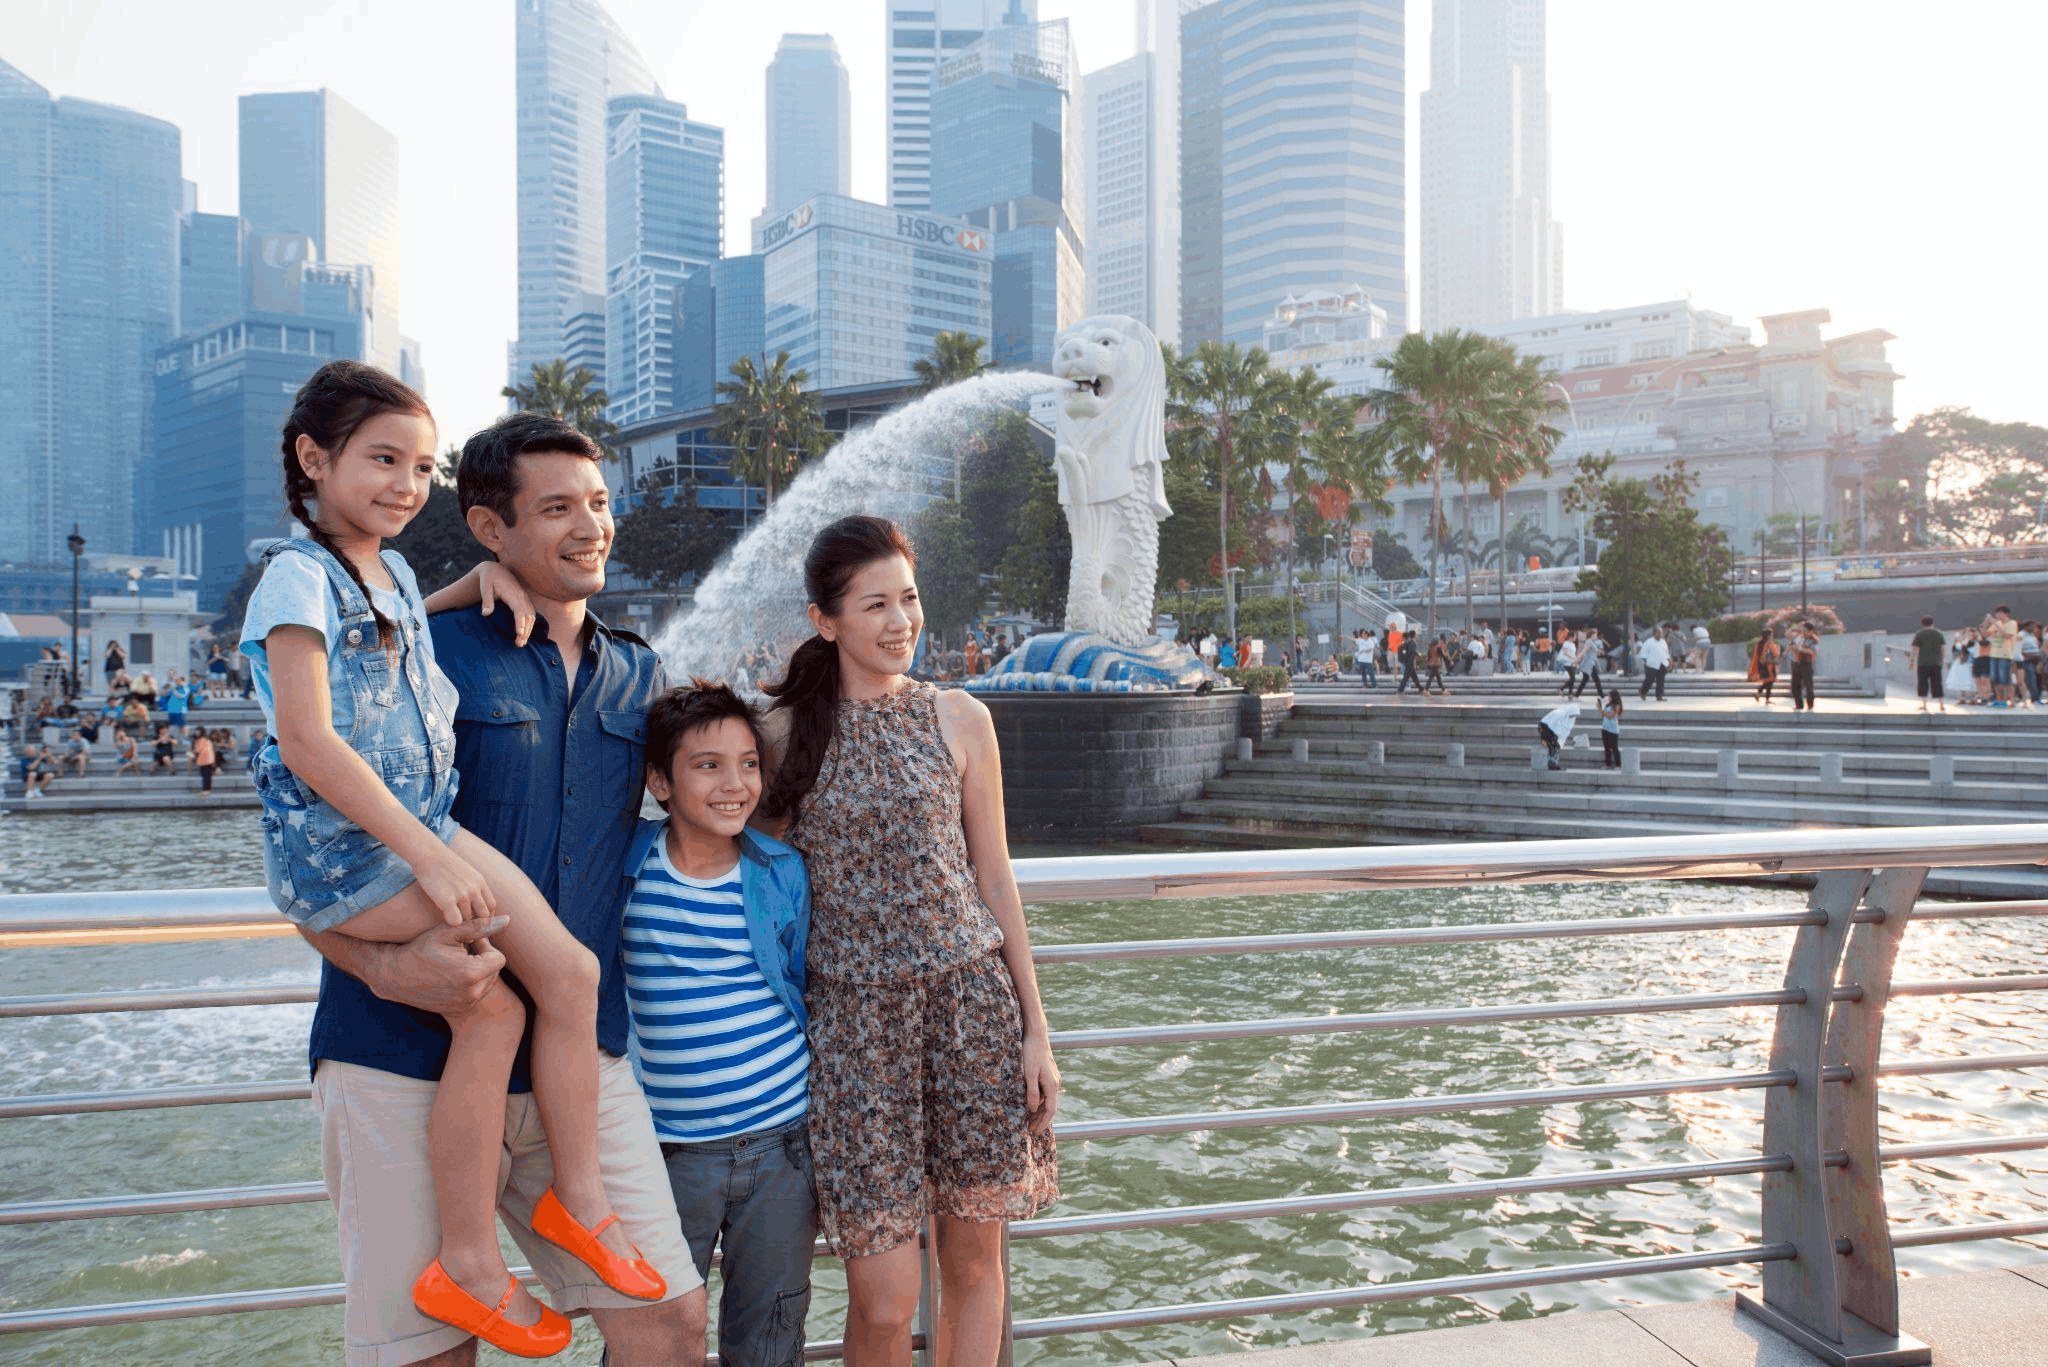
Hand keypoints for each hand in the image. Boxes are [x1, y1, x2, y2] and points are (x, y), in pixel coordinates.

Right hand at [365, 916, 510, 1013]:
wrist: (394, 976)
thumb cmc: (420, 949)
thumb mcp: (448, 932)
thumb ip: (479, 927)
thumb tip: (507, 920)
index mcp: (471, 974)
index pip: (499, 958)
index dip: (486, 947)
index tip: (468, 943)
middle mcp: (470, 994)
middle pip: (495, 972)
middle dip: (483, 959)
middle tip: (462, 950)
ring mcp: (464, 1005)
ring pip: (487, 983)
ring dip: (478, 972)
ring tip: (456, 962)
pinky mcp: (458, 1010)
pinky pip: (476, 994)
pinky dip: (470, 984)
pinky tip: (451, 975)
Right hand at [410, 846, 497, 925]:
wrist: (429, 854)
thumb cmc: (444, 864)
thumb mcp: (466, 872)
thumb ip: (474, 885)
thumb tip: (477, 901)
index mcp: (480, 882)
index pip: (491, 906)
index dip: (485, 917)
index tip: (476, 922)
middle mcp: (474, 889)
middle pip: (483, 916)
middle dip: (476, 925)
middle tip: (466, 930)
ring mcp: (462, 895)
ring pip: (468, 921)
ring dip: (461, 925)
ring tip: (453, 925)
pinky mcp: (447, 900)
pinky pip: (456, 922)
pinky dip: (452, 924)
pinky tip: (444, 919)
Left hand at [476, 561, 536, 645]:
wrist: (495, 570)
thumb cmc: (488, 579)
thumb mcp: (485, 587)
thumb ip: (486, 601)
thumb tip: (485, 614)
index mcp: (512, 593)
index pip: (519, 610)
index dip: (520, 622)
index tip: (519, 634)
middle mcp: (522, 596)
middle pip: (528, 616)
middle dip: (525, 631)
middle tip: (519, 644)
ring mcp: (525, 598)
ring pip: (531, 616)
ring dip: (529, 630)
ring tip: (521, 643)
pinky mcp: (525, 600)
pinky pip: (531, 614)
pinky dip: (529, 625)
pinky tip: (524, 634)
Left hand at [1022, 1030, 1061, 1132]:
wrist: (1036, 1035)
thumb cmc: (1031, 1054)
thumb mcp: (1029, 1074)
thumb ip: (1032, 1093)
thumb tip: (1033, 1108)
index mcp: (1052, 1085)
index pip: (1050, 1110)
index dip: (1043, 1123)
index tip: (1035, 1132)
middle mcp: (1055, 1083)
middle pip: (1049, 1107)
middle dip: (1040, 1120)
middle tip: (1030, 1130)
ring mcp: (1053, 1079)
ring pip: (1047, 1100)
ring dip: (1039, 1111)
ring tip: (1029, 1121)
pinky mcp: (1048, 1074)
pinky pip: (1045, 1093)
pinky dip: (1039, 1101)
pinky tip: (1031, 1105)